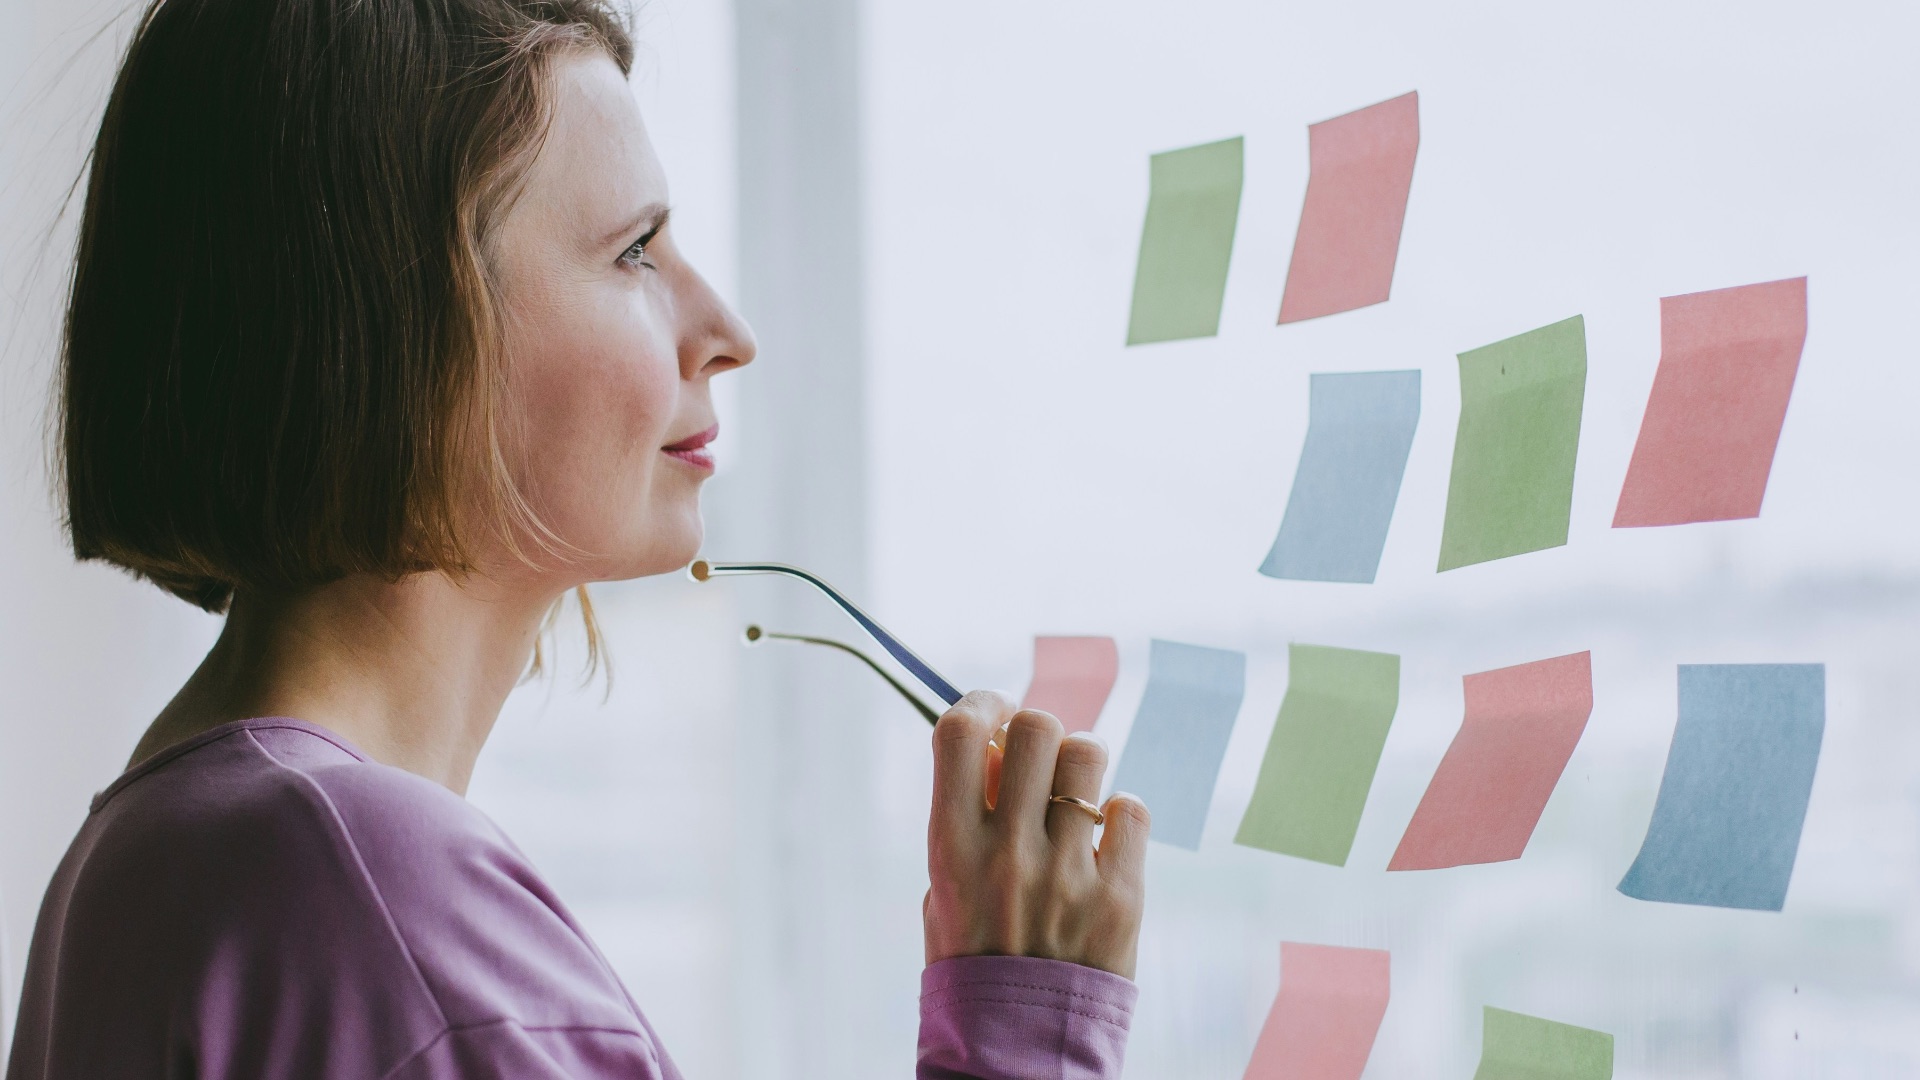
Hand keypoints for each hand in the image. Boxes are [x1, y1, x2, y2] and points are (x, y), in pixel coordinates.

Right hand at [923, 691, 1148, 978]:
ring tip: (1074, 799)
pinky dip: (1119, 816)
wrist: (1018, 1045)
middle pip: (1035, 727)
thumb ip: (969, 816)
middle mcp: (1008, 850)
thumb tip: (1004, 748)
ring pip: (1088, 756)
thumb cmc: (975, 956)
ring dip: (1081, 766)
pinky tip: (1103, 843)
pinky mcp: (1120, 895)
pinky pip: (1131, 810)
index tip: (993, 710)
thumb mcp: (945, 885)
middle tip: (1038, 759)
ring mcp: (1066, 871)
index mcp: (951, 846)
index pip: (959, 731)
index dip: (981, 701)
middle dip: (1037, 730)